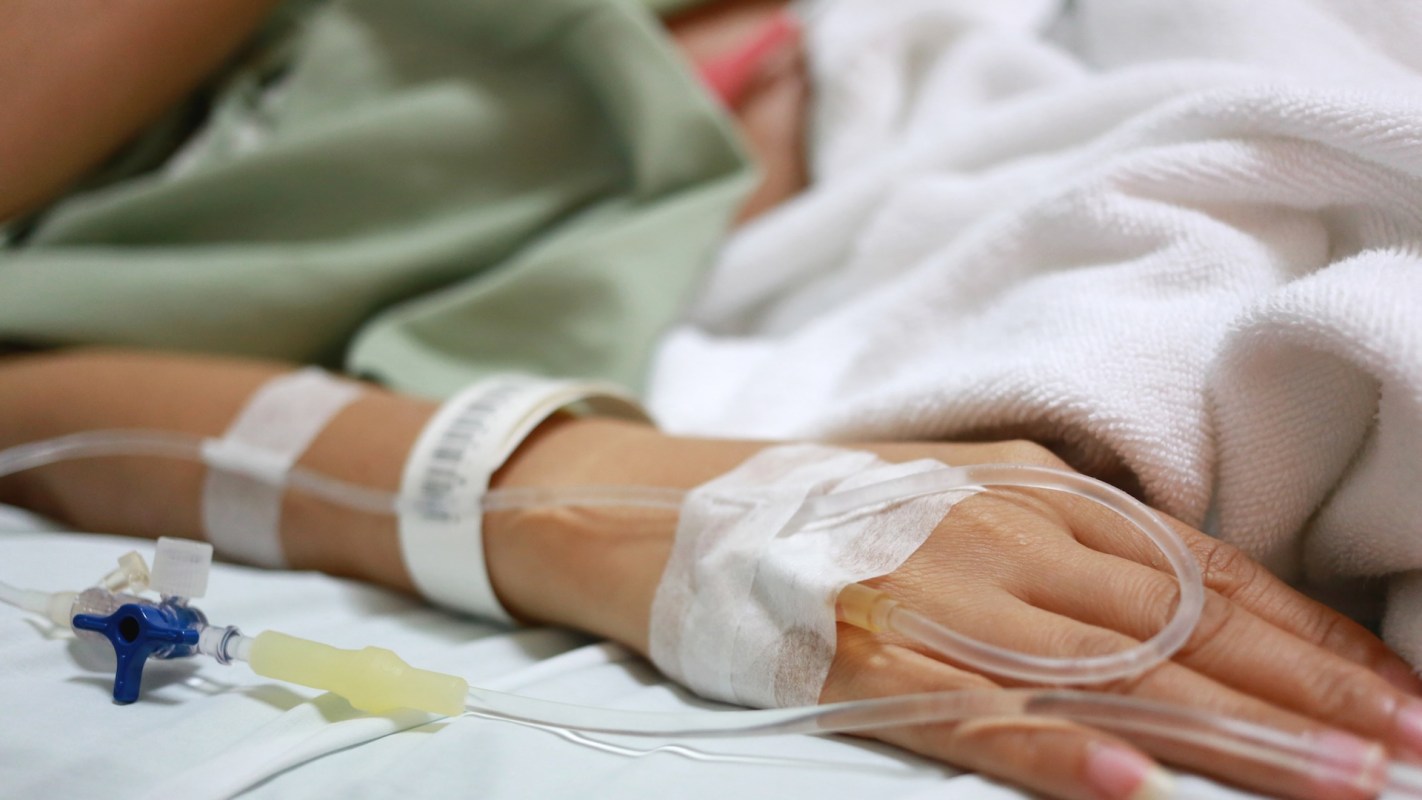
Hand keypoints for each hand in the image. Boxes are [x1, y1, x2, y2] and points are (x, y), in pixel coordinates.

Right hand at [819, 440, 1421, 799]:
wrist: (691, 514)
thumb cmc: (845, 508)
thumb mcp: (975, 488)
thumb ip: (1075, 525)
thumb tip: (1193, 576)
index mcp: (1038, 496)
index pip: (1204, 569)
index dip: (1309, 634)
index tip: (1397, 690)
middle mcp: (1004, 542)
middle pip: (1180, 624)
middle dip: (1307, 694)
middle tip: (1410, 749)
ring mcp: (938, 603)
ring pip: (1104, 669)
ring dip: (1227, 731)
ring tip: (1334, 781)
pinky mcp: (869, 665)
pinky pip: (973, 714)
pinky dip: (1052, 748)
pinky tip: (1129, 785)